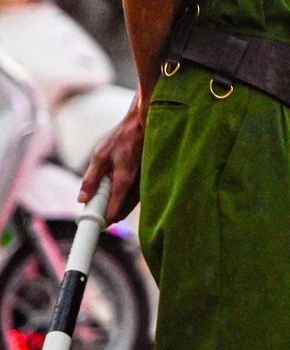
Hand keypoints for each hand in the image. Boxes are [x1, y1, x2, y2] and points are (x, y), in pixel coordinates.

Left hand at [80, 99, 146, 221]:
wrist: (142, 126)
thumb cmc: (121, 138)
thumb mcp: (100, 155)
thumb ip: (91, 178)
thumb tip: (82, 198)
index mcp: (123, 180)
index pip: (114, 210)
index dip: (103, 219)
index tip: (94, 224)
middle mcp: (137, 185)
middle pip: (123, 211)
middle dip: (110, 215)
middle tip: (96, 215)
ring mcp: (144, 183)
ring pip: (131, 205)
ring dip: (119, 207)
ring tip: (105, 204)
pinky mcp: (147, 179)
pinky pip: (137, 196)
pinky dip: (126, 199)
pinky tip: (118, 193)